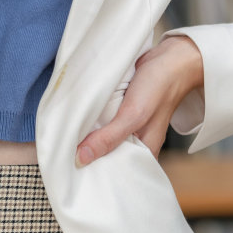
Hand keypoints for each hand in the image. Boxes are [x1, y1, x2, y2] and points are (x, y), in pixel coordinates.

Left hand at [75, 34, 203, 166]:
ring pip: (103, 134)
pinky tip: (77, 118)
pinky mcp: (121, 107)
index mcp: (145, 150)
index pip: (116, 171)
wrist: (169, 56)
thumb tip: (81, 158)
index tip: (73, 176)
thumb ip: (109, 138)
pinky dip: (92, 117)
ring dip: (87, 133)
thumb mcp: (133, 116)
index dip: (97, 174)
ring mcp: (127, 123)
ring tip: (64, 140)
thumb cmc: (158, 87)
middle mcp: (136, 139)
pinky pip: (103, 117)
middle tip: (63, 157)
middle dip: (88, 153)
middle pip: (107, 153)